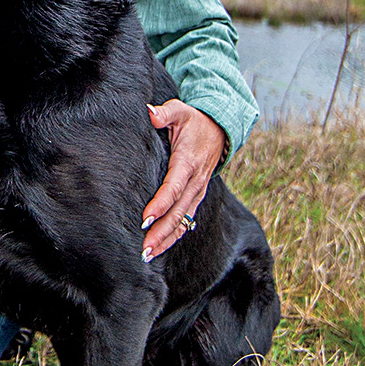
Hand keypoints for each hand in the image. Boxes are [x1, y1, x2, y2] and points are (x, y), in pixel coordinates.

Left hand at [141, 101, 226, 260]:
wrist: (220, 129)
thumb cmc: (194, 120)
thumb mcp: (180, 111)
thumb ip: (165, 113)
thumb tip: (150, 113)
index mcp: (188, 162)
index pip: (174, 187)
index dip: (161, 203)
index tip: (146, 218)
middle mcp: (195, 181)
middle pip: (178, 211)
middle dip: (161, 231)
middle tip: (144, 248)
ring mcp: (198, 191)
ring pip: (183, 220)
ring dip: (166, 238)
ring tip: (148, 254)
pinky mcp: (196, 196)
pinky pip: (186, 220)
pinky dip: (175, 235)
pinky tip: (160, 248)